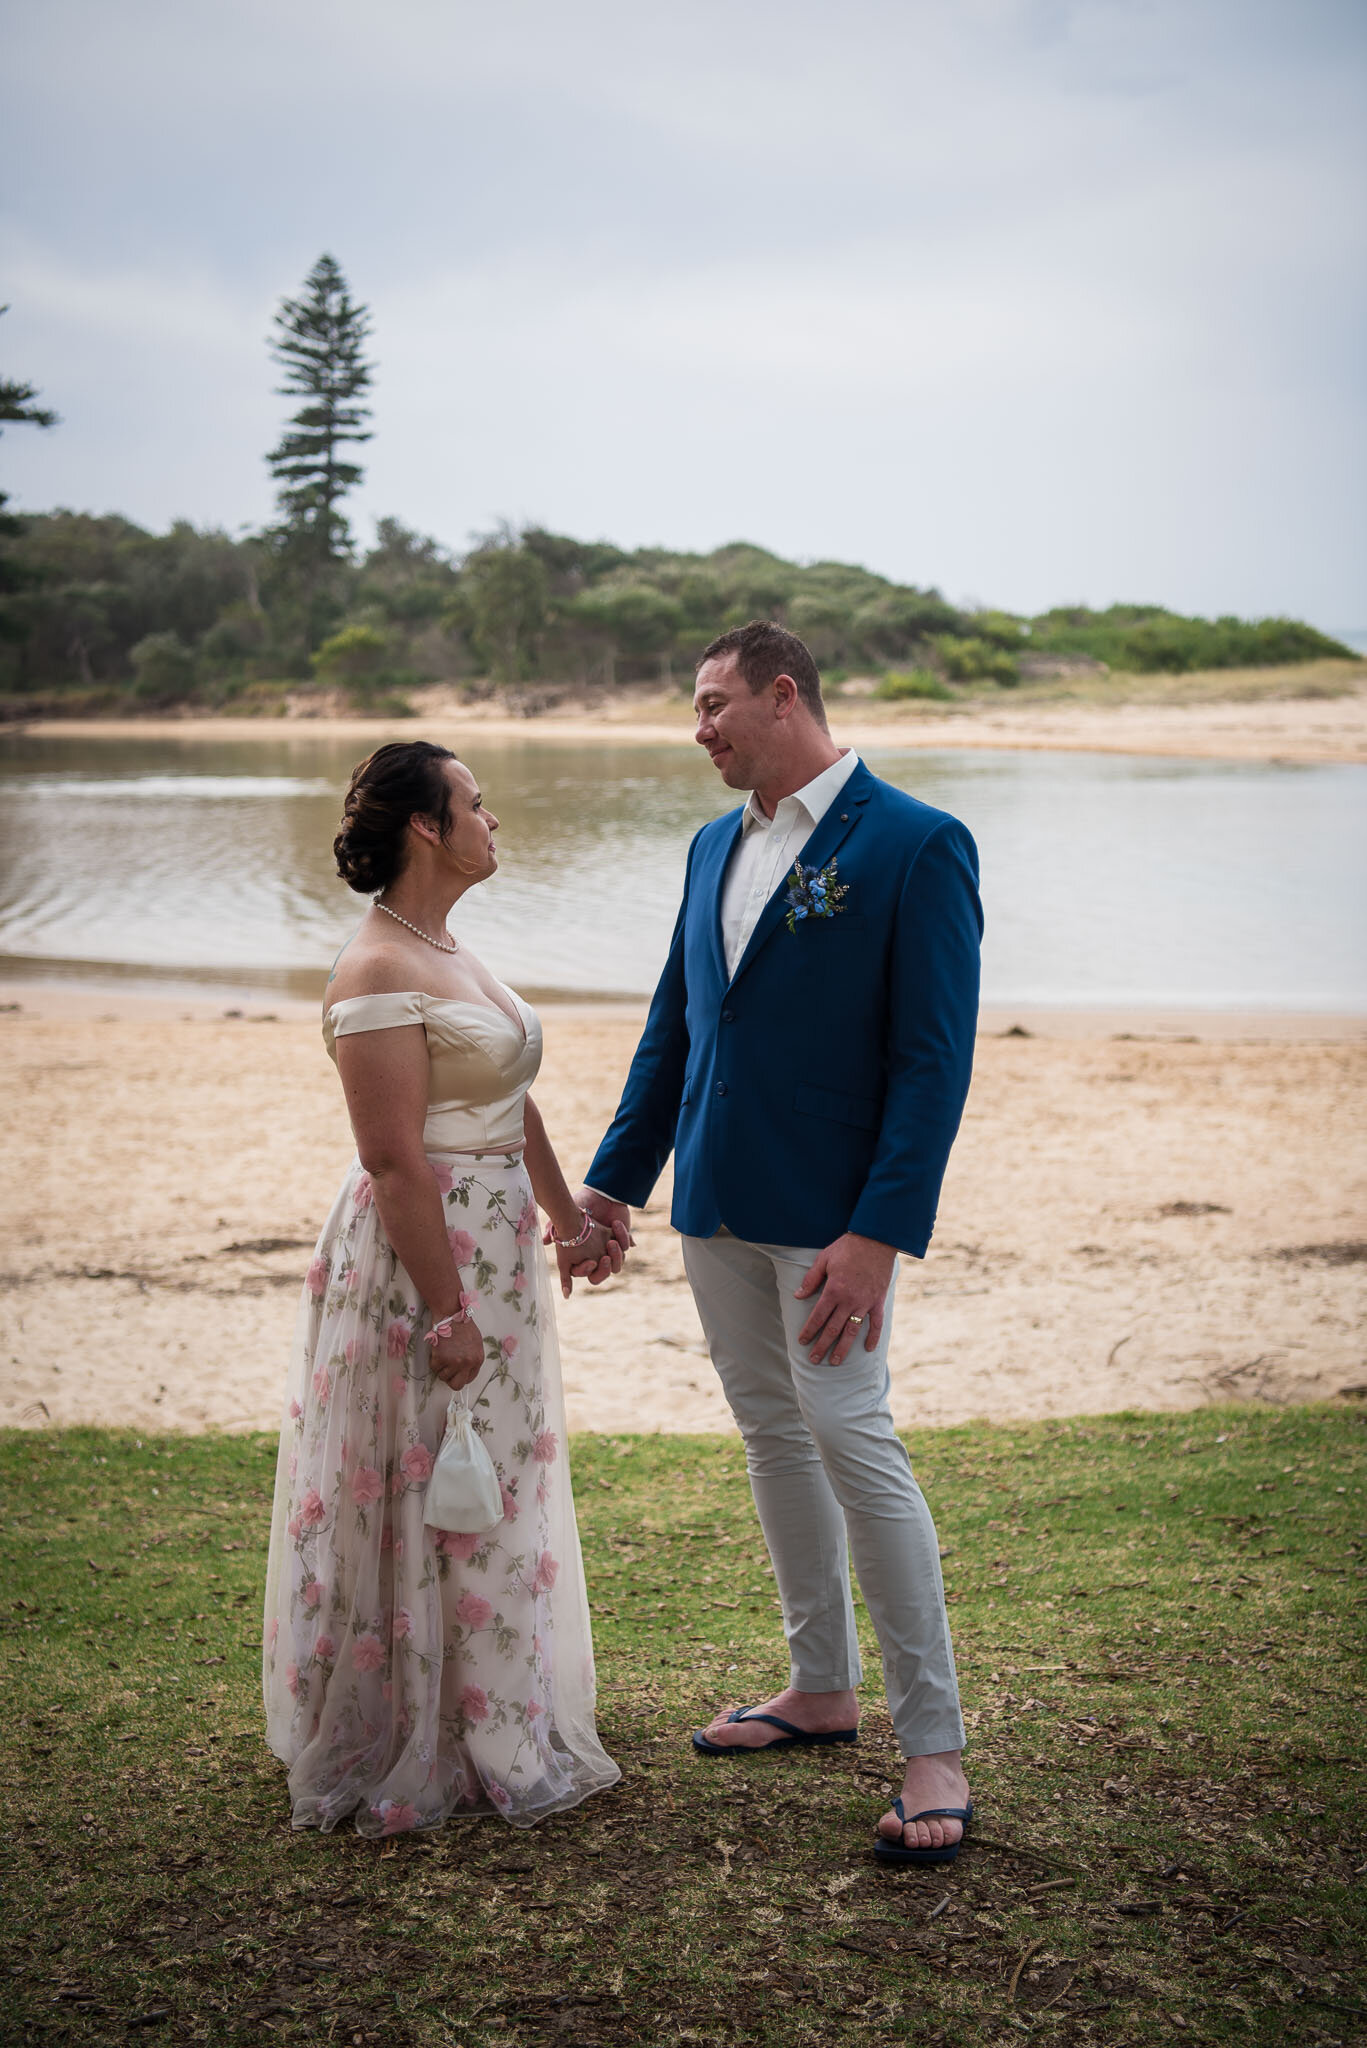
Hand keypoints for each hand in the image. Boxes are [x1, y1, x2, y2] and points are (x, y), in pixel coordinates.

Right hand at [426, 1312, 482, 1391]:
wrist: (451, 1314)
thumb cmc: (463, 1325)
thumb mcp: (475, 1343)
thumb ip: (472, 1357)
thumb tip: (465, 1369)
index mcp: (478, 1359)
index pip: (469, 1378)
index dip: (461, 1376)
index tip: (456, 1372)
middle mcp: (467, 1363)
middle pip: (457, 1385)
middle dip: (450, 1379)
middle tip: (446, 1370)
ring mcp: (454, 1361)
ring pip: (443, 1376)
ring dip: (441, 1368)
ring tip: (442, 1354)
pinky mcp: (441, 1358)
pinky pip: (434, 1368)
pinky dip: (433, 1361)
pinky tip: (437, 1350)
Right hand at [556, 1188, 632, 1295]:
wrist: (599, 1193)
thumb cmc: (578, 1208)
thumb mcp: (564, 1218)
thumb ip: (551, 1230)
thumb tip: (544, 1241)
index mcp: (583, 1256)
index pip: (586, 1272)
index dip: (587, 1270)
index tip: (591, 1262)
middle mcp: (598, 1255)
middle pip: (603, 1274)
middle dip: (605, 1269)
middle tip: (605, 1258)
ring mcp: (611, 1249)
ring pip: (618, 1264)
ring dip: (617, 1256)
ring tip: (611, 1243)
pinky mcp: (623, 1239)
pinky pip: (627, 1245)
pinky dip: (623, 1237)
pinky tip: (616, 1225)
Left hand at [794, 1233, 895, 1365]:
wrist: (876, 1240)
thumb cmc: (847, 1248)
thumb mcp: (824, 1259)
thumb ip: (811, 1279)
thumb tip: (798, 1296)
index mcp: (834, 1290)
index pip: (818, 1316)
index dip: (809, 1330)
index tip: (802, 1341)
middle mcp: (849, 1300)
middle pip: (833, 1328)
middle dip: (822, 1345)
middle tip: (814, 1360)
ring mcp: (865, 1302)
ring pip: (852, 1330)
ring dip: (843, 1347)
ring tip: (836, 1361)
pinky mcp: (878, 1301)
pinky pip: (875, 1323)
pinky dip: (872, 1337)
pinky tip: (867, 1349)